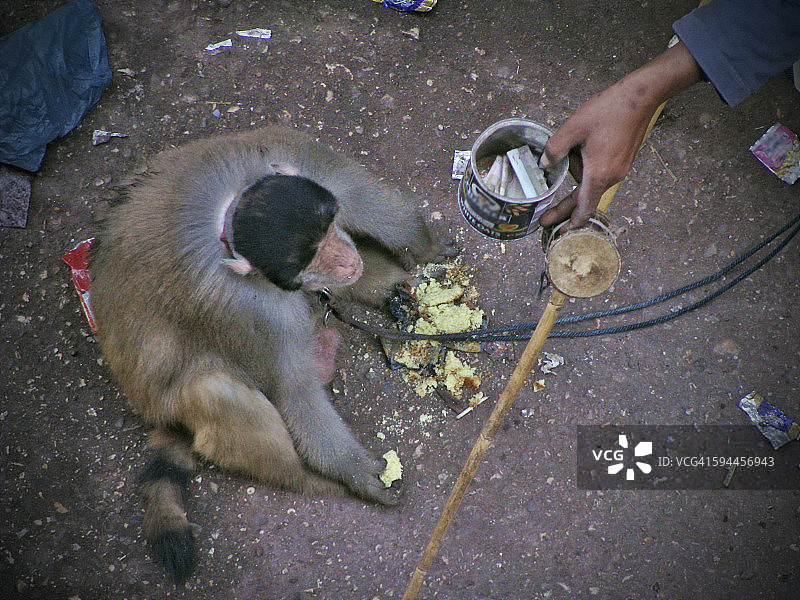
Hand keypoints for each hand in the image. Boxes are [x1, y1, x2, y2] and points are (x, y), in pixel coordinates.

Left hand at [539, 41, 702, 229]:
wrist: (641, 96)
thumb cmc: (610, 110)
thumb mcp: (573, 128)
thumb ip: (555, 149)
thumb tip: (545, 164)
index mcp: (599, 173)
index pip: (584, 207)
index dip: (571, 223)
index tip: (560, 234)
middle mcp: (612, 176)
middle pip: (584, 199)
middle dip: (563, 208)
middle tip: (545, 219)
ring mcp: (619, 169)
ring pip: (590, 181)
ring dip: (576, 171)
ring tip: (575, 143)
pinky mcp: (622, 161)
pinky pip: (599, 171)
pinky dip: (586, 166)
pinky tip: (583, 144)